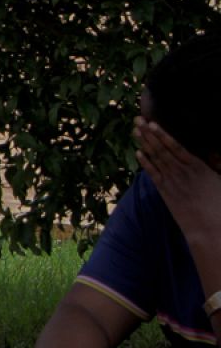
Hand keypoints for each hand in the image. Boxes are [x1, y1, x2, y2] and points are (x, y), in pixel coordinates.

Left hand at [135, 117, 220, 242]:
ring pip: (156, 159)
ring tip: (135, 130)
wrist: (210, 228)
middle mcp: (183, 172)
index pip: (177, 146)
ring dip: (145, 144)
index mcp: (198, 167)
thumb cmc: (220, 205)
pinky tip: (138, 153)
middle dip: (149, 133)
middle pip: (162, 149)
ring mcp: (173, 182)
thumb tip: (215, 154)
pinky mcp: (166, 193)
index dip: (163, 134)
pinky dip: (146, 163)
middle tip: (137, 119)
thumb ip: (216, 164)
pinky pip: (154, 175)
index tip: (153, 123)